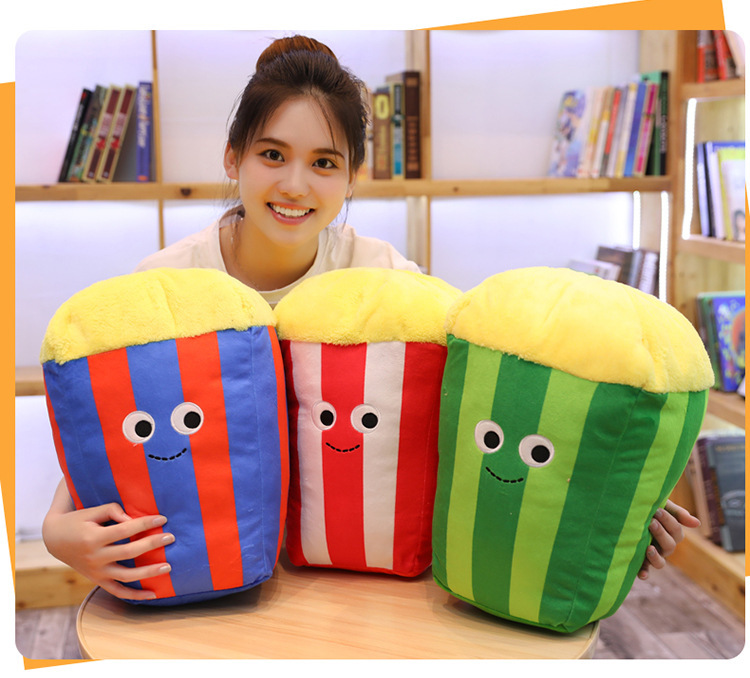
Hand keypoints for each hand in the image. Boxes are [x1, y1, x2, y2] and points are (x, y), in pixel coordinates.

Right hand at [42, 480, 173, 600]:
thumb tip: (134, 520)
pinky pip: (117, 591)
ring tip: (168, 567)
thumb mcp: (92, 511)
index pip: (125, 530)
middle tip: (171, 537)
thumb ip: (113, 511)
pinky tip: (153, 594)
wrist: (55, 539)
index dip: (145, 524)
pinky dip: (135, 595)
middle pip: (129, 552)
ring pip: (126, 576)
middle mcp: (94, 557)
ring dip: (148, 573)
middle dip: (152, 544)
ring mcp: (96, 572)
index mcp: (93, 538)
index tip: (162, 519)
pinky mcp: (97, 580)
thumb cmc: (78, 520)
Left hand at [638, 499, 699, 579]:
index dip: (668, 520)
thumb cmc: (648, 508)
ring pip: (660, 562)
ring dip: (655, 556)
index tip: (657, 510)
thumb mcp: (662, 506)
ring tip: (649, 548)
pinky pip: (645, 571)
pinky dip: (644, 573)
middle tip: (651, 522)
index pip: (676, 530)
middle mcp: (665, 547)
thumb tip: (697, 523)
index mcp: (672, 534)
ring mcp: (654, 556)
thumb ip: (677, 513)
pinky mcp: (641, 562)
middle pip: (669, 545)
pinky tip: (642, 574)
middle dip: (661, 534)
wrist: (626, 509)